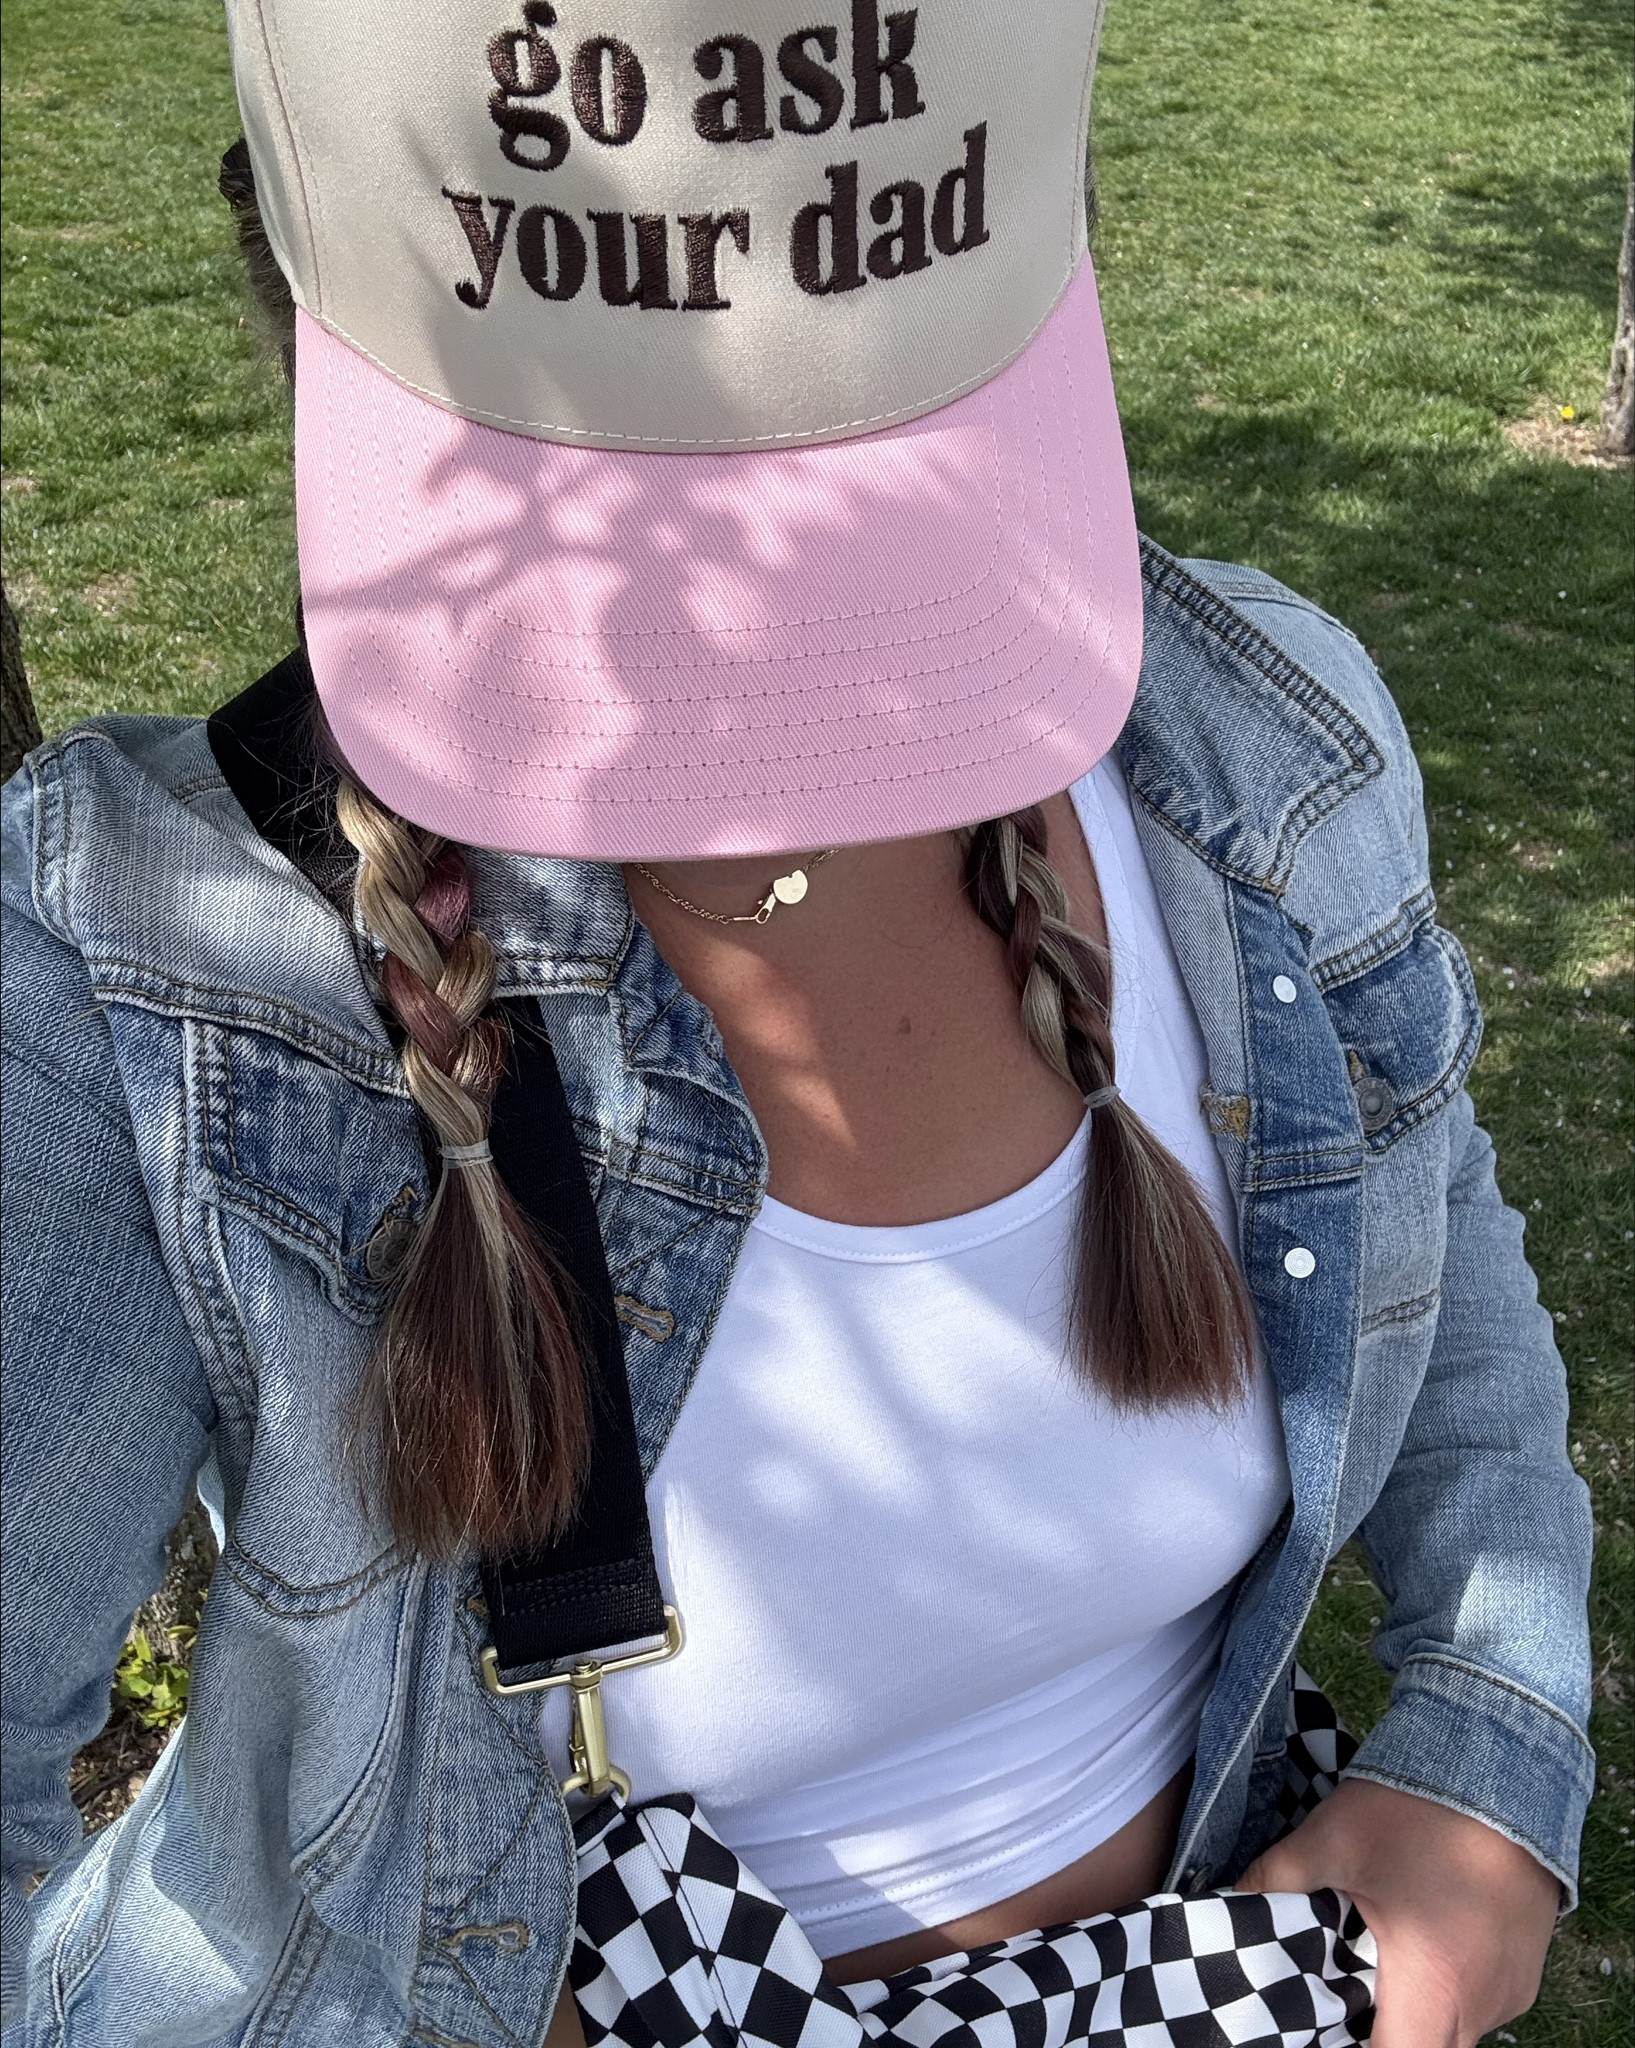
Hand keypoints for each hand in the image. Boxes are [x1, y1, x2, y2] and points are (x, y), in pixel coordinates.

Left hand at [1236, 1777, 1559, 2046]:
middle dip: (1380, 2038)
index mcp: (1434, 1982)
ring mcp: (1512, 1991)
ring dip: (1416, 2017)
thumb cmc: (1416, 1803)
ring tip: (1372, 1970)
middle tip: (1337, 2003)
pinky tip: (1415, 1949)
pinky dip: (1445, 1995)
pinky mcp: (1524, 1972)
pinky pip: (1480, 2007)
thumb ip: (1273, 1878)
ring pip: (1456, 2035)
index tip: (1321, 2031)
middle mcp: (1482, 2002)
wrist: (1503, 1757)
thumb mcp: (1332, 1839)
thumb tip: (1226, 1900)